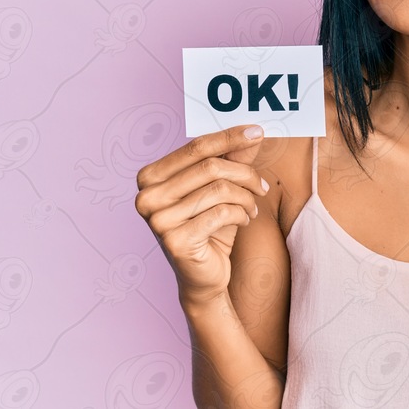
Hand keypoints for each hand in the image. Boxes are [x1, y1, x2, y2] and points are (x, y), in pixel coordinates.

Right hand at [135, 125, 269, 304]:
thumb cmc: (210, 227)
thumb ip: (231, 159)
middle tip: (261, 186)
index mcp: (150, 177)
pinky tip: (243, 221)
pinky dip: (241, 214)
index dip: (229, 138)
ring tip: (252, 207)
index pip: (195, 147)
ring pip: (219, 190)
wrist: (203, 277)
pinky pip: (221, 213)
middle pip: (210, 167)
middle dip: (244, 173)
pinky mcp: (175, 241)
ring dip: (245, 197)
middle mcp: (147, 197)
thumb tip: (252, 133)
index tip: (257, 132)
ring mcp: (157, 220)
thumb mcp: (222, 189)